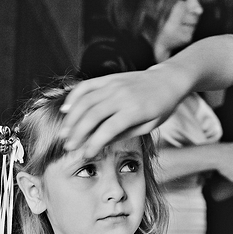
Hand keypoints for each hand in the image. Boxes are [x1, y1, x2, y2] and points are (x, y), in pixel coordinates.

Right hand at [61, 68, 190, 156]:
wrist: (168, 80)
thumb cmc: (161, 107)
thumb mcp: (149, 126)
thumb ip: (124, 134)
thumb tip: (100, 143)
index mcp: (135, 110)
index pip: (108, 129)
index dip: (94, 144)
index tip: (85, 155)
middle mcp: (122, 95)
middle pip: (92, 115)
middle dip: (78, 133)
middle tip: (69, 147)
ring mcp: (113, 84)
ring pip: (85, 100)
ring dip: (71, 118)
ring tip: (64, 133)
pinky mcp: (108, 78)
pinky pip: (86, 86)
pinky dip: (73, 97)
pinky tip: (66, 110)